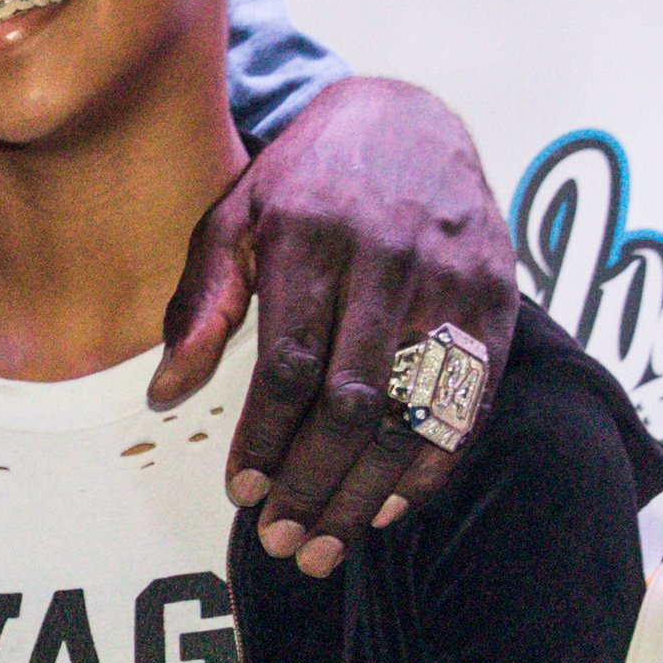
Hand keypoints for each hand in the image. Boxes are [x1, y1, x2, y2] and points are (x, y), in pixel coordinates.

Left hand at [152, 75, 511, 574]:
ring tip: (328, 545)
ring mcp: (453, 282)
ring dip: (369, 491)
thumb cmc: (305, 179)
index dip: (267, 436)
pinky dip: (433, 463)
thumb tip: (165, 393)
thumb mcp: (234, 217)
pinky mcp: (497, 299)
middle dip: (315, 482)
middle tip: (283, 541)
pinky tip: (391, 505)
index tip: (242, 493)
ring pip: (414, 410)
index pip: (290, 362)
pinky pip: (470, 400)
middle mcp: (390, 261)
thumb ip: (200, 304)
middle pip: (354, 400)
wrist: (408, 117)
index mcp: (314, 238)